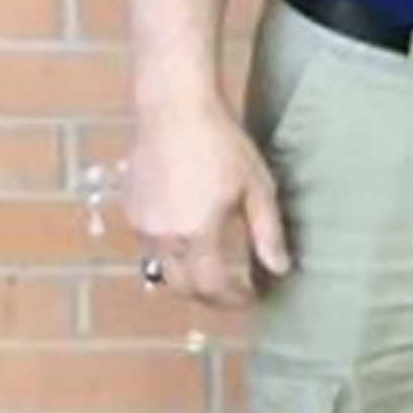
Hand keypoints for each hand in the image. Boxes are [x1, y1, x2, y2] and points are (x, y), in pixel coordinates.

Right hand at [125, 99, 286, 310]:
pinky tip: (193, 238)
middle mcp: (163, 236)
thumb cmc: (222, 145)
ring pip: (164, 269)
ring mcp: (142, 225)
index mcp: (196, 233)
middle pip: (183, 287)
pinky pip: (152, 246)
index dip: (233, 300)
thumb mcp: (257, 188)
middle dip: (209, 297)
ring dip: (189, 277)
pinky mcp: (131, 211)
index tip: (251, 299)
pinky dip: (173, 253)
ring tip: (217, 269)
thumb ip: (267, 233)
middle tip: (234, 293)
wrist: (175, 112)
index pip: (212, 287)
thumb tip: (280, 269)